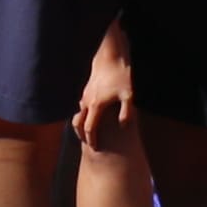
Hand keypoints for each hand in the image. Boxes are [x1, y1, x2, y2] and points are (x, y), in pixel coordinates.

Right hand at [75, 27, 138, 141]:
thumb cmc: (121, 76)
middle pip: (78, 123)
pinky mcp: (87, 90)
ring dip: (81, 125)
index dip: (92, 140)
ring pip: (78, 114)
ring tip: (88, 134)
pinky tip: (91, 117)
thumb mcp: (128, 95)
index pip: (90, 128)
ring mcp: (85, 95)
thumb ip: (127, 112)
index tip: (95, 148)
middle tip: (87, 144)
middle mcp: (87, 102)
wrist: (110, 57)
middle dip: (81, 135)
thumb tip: (123, 125)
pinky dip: (83, 115)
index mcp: (96, 106)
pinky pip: (81, 106)